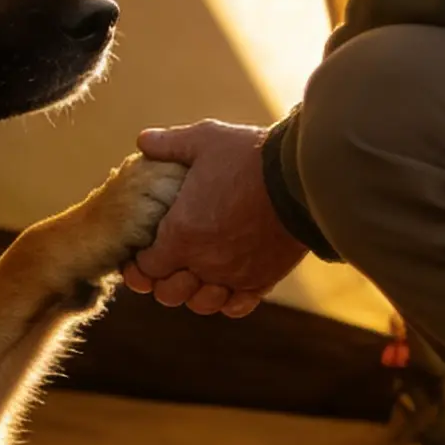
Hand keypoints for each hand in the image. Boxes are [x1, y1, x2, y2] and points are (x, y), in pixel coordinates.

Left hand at [120, 120, 305, 317]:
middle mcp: (205, 263)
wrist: (303, 177)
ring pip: (202, 304)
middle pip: (169, 293)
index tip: (144, 249)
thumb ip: (169, 144)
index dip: (140, 261)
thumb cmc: (249, 157)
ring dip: (195, 292)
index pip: (146, 267)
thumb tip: (144, 141)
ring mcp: (236, 276)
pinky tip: (227, 282)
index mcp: (181, 235)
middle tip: (169, 260)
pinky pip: (237, 306)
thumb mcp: (204, 139)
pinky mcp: (264, 280)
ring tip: (198, 271)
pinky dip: (228, 300)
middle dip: (163, 280)